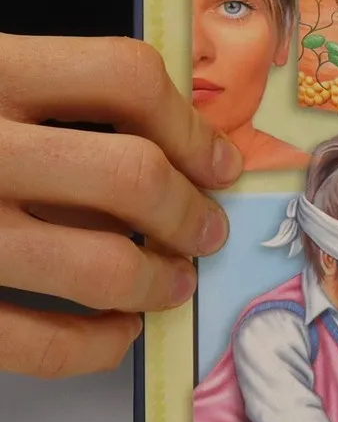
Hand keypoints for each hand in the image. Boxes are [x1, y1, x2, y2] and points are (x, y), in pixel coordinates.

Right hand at [0, 35, 239, 377]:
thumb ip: (46, 94)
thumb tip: (173, 142)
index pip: (122, 76)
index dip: (190, 123)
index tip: (215, 159)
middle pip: (131, 174)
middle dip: (189, 213)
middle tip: (205, 231)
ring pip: (99, 264)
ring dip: (156, 281)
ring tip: (168, 283)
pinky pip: (40, 342)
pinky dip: (98, 345)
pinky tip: (115, 332)